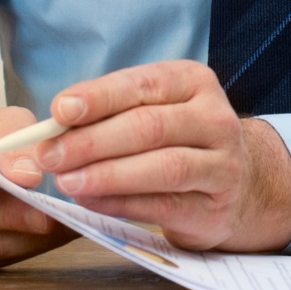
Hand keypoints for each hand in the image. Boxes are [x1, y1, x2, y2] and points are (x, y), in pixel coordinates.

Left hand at [33, 59, 290, 251]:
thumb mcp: (155, 109)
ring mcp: (221, 164)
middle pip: (149, 126)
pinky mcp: (214, 206)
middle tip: (50, 155)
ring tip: (66, 181)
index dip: (99, 97)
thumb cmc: (179, 139)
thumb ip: (110, 113)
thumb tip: (52, 127)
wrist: (241, 183)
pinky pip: (162, 205)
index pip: (143, 85)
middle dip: (93, 141)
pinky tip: (90, 201)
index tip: (59, 110)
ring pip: (161, 166)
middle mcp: (215, 119)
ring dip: (107, 175)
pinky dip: (121, 203)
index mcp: (194, 83)